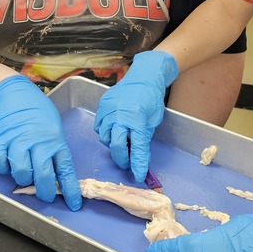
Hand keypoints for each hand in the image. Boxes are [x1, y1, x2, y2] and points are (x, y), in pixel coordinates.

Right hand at [0, 74, 80, 209]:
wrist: (11, 93)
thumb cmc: (36, 112)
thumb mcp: (53, 127)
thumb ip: (54, 149)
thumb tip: (56, 175)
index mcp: (55, 140)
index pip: (66, 170)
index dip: (70, 190)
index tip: (74, 204)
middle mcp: (37, 142)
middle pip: (43, 176)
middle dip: (45, 192)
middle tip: (45, 195)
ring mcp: (17, 141)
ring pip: (22, 173)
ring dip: (24, 179)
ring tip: (25, 173)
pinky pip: (1, 164)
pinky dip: (4, 168)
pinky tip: (8, 162)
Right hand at [93, 51, 178, 180]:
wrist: (143, 76)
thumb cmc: (151, 98)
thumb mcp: (153, 120)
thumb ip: (143, 138)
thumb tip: (138, 157)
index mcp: (137, 119)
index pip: (137, 148)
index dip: (138, 164)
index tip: (138, 175)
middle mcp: (120, 115)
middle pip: (117, 145)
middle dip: (122, 158)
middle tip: (127, 162)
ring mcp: (108, 110)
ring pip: (104, 137)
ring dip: (113, 144)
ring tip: (122, 142)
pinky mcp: (101, 106)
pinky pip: (99, 126)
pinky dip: (106, 132)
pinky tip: (114, 129)